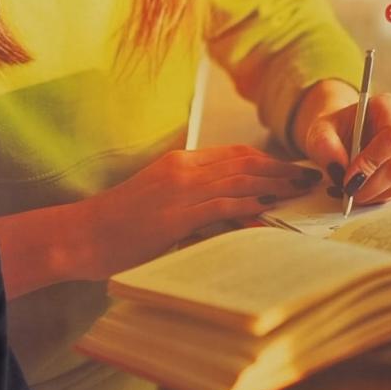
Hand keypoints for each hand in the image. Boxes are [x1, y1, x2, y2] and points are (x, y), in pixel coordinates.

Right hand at [81, 146, 319, 278]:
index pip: (234, 154)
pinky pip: (223, 206)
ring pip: (239, 180)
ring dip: (275, 185)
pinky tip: (271, 210)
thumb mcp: (157, 202)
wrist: (81, 235)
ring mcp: (180, 190)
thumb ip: (190, 200)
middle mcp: (183, 169)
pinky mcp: (177, 215)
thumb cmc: (116, 225)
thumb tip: (224, 212)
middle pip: (244, 162)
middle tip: (309, 177)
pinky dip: (251, 206)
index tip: (291, 168)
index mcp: (179, 162)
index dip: (267, 159)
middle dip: (280, 169)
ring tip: (301, 191)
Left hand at [293, 79, 390, 205]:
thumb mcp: (320, 131)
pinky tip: (359, 190)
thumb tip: (339, 169)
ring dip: (371, 193)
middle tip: (346, 190)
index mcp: (389, 106)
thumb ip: (325, 146)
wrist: (343, 134)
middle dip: (369, 184)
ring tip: (348, 189)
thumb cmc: (335, 129)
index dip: (372, 161)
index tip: (349, 177)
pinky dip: (375, 196)